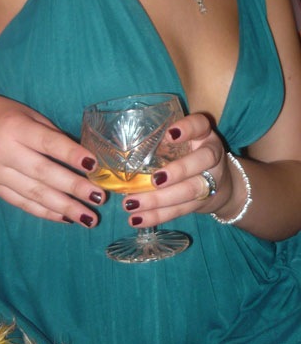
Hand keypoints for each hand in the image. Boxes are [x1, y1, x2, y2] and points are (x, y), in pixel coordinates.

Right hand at [0, 95, 105, 226]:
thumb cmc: (3, 114)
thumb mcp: (28, 115)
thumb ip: (51, 135)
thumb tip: (83, 159)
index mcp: (15, 127)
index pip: (47, 143)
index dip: (71, 154)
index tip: (94, 165)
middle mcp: (3, 152)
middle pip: (43, 173)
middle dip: (73, 187)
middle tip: (99, 197)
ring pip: (34, 194)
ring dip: (64, 207)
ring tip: (88, 217)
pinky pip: (22, 203)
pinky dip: (46, 212)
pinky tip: (66, 217)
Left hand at [122, 112, 234, 226]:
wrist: (222, 184)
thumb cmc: (189, 154)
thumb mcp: (183, 142)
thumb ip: (161, 141)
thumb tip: (121, 149)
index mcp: (204, 135)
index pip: (200, 125)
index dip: (187, 129)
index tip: (169, 134)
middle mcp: (211, 155)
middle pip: (201, 162)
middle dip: (178, 171)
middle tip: (154, 180)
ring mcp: (211, 180)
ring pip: (190, 190)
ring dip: (159, 200)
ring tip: (132, 204)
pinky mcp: (202, 203)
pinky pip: (180, 210)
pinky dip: (157, 216)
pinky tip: (137, 219)